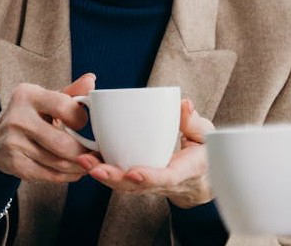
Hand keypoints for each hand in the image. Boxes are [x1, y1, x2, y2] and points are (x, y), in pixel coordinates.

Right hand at [0, 73, 95, 181]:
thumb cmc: (31, 115)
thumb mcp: (47, 99)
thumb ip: (71, 92)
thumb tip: (91, 80)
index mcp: (28, 95)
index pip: (64, 107)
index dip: (80, 118)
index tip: (83, 124)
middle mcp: (18, 118)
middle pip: (62, 143)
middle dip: (84, 152)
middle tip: (95, 154)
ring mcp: (13, 142)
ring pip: (57, 162)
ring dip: (78, 167)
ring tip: (89, 164)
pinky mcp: (12, 163)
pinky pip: (47, 175)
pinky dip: (65, 176)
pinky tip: (73, 172)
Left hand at [78, 98, 215, 207]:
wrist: (201, 178)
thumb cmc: (204, 152)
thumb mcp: (206, 135)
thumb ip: (193, 121)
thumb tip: (184, 104)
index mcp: (186, 172)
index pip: (167, 178)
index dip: (150, 177)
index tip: (134, 172)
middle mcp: (165, 183)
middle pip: (137, 186)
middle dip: (114, 178)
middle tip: (94, 168)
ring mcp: (150, 185)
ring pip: (124, 185)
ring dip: (103, 175)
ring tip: (83, 161)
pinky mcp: (139, 180)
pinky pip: (120, 179)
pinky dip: (104, 171)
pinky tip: (86, 159)